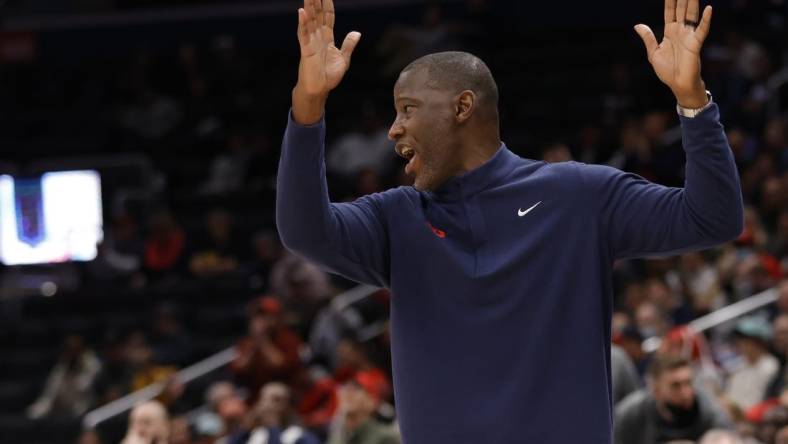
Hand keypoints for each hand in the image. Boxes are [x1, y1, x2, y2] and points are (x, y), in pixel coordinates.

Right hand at [293, 0, 360, 123]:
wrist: (319, 90)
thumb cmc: (329, 76)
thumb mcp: (343, 59)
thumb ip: (348, 45)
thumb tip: (357, 32)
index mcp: (327, 38)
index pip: (328, 18)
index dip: (328, 5)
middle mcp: (318, 38)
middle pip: (317, 15)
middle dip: (316, 2)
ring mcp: (311, 43)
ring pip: (310, 21)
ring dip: (309, 7)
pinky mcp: (306, 50)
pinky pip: (304, 35)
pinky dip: (303, 23)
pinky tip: (302, 12)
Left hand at [634, 0, 711, 107]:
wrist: (677, 84)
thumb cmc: (667, 71)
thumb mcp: (654, 53)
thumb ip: (648, 38)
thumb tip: (637, 25)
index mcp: (670, 31)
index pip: (670, 11)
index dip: (670, 0)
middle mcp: (680, 31)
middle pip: (681, 9)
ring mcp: (689, 36)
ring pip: (691, 15)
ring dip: (692, 2)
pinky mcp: (695, 44)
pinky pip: (702, 30)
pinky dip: (705, 20)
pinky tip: (708, 9)